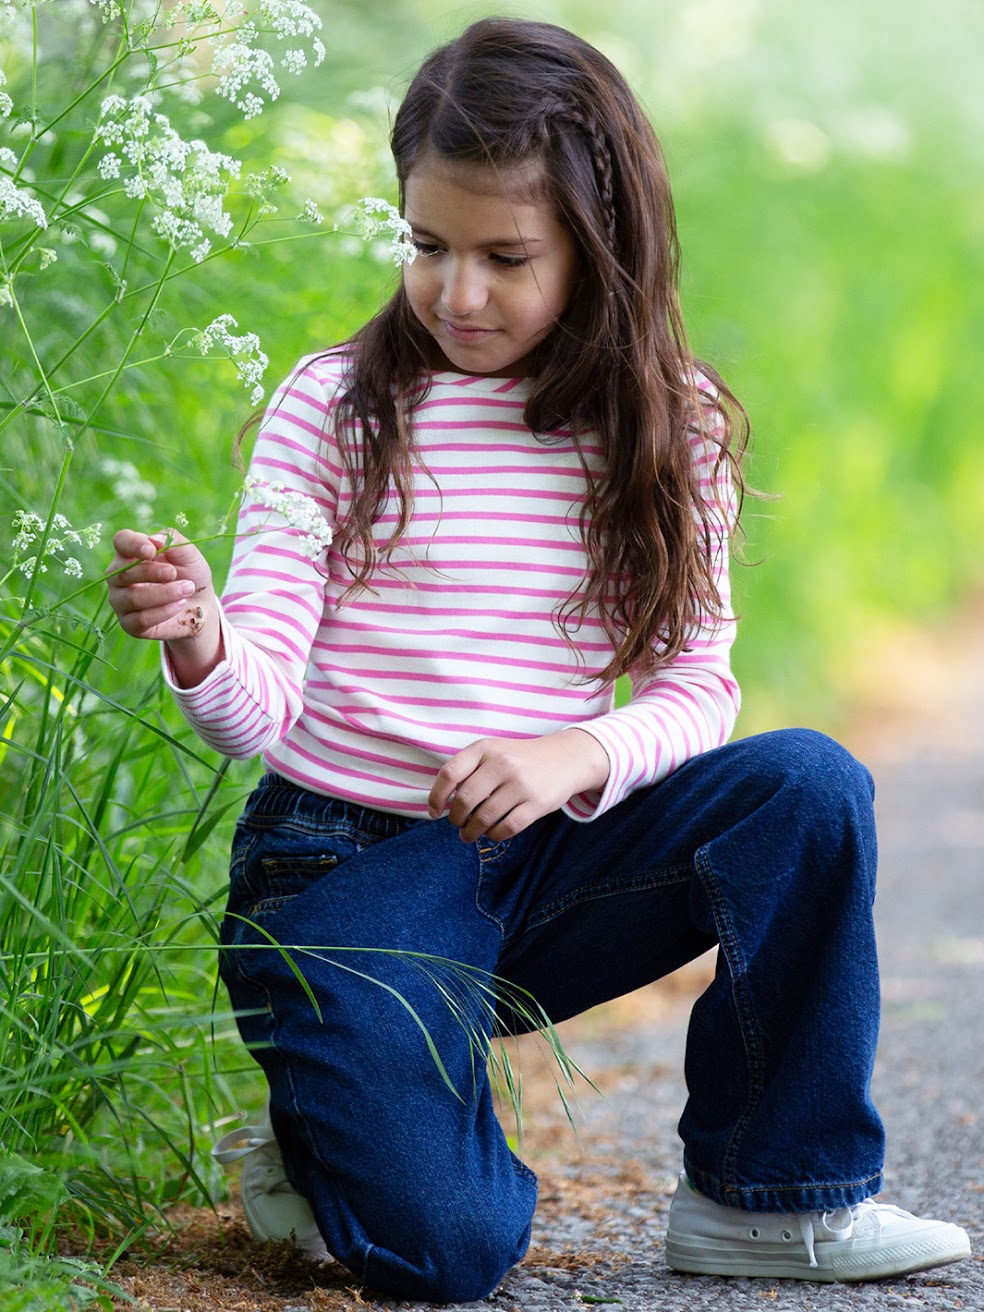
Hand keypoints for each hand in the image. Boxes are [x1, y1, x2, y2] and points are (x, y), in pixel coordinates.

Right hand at [106, 529, 222, 685]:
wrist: (200, 605)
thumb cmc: (191, 574)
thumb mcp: (190, 556)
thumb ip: (175, 542)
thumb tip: (155, 539)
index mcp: (131, 553)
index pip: (121, 541)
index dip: (133, 544)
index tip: (153, 550)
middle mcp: (118, 576)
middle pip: (123, 572)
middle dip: (152, 572)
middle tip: (175, 573)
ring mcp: (121, 601)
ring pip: (133, 598)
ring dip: (164, 593)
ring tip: (187, 588)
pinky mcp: (129, 624)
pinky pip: (140, 619)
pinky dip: (163, 611)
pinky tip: (180, 604)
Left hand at [428, 728, 610, 842]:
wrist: (565, 758)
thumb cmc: (519, 759)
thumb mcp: (493, 752)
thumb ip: (468, 770)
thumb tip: (442, 803)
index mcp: (485, 749)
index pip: (450, 774)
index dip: (436, 796)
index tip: (434, 812)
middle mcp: (502, 764)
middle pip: (465, 800)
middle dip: (456, 819)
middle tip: (457, 824)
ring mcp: (521, 784)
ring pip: (484, 818)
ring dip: (471, 832)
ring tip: (468, 835)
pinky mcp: (537, 803)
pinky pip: (506, 828)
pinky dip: (494, 835)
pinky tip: (491, 833)